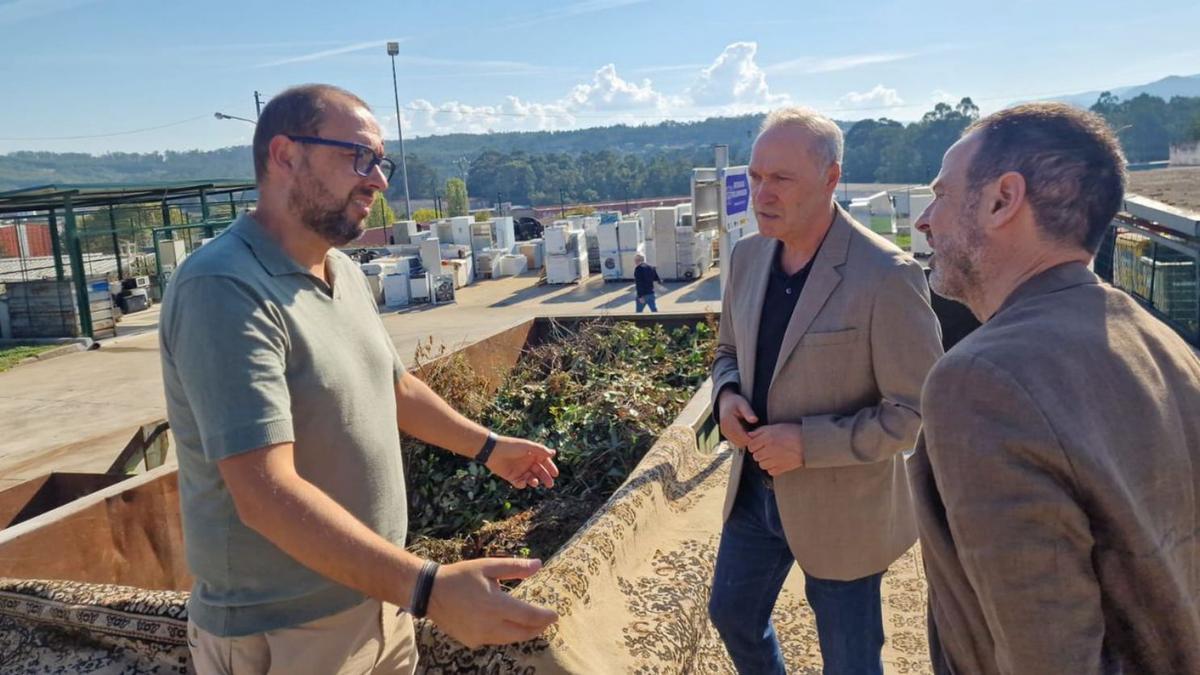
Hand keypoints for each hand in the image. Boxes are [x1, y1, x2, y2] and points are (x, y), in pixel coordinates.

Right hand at [426, 558, 557, 647]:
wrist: (430, 593)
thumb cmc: (461, 576)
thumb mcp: (488, 566)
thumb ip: (515, 567)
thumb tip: (539, 564)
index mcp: (496, 605)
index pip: (529, 616)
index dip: (545, 617)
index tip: (555, 615)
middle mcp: (490, 625)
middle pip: (523, 633)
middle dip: (538, 628)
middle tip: (547, 621)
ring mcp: (480, 636)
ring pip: (510, 639)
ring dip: (523, 632)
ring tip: (532, 624)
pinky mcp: (472, 641)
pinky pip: (495, 640)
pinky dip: (506, 634)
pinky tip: (508, 626)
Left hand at [486, 436, 557, 488]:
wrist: (493, 451)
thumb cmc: (511, 446)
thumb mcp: (527, 446)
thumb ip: (541, 450)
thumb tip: (554, 453)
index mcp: (532, 454)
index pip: (545, 462)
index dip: (550, 468)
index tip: (555, 474)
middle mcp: (527, 462)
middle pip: (540, 472)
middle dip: (545, 478)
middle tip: (550, 484)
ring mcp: (520, 470)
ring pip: (531, 478)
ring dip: (534, 481)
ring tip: (534, 481)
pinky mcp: (512, 477)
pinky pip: (520, 483)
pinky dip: (522, 484)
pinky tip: (522, 482)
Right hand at [717, 389, 757, 447]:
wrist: (725, 402)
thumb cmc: (735, 402)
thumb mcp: (743, 404)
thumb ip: (748, 412)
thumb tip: (755, 420)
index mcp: (728, 421)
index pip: (742, 437)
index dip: (752, 437)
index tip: (760, 433)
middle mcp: (724, 429)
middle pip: (740, 442)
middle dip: (750, 440)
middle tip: (758, 433)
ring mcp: (724, 433)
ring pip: (738, 444)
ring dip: (746, 440)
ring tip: (753, 432)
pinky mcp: (726, 435)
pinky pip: (736, 442)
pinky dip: (743, 440)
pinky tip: (747, 432)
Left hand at [746, 423, 804, 475]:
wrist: (808, 443)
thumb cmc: (794, 433)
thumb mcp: (776, 427)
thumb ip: (761, 431)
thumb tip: (750, 435)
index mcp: (767, 438)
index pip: (751, 446)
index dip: (754, 445)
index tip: (758, 444)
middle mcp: (770, 450)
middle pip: (755, 456)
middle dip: (759, 453)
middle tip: (767, 449)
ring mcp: (775, 460)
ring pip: (761, 465)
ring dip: (765, 461)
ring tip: (772, 456)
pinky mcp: (782, 468)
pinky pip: (770, 471)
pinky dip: (772, 468)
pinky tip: (777, 462)